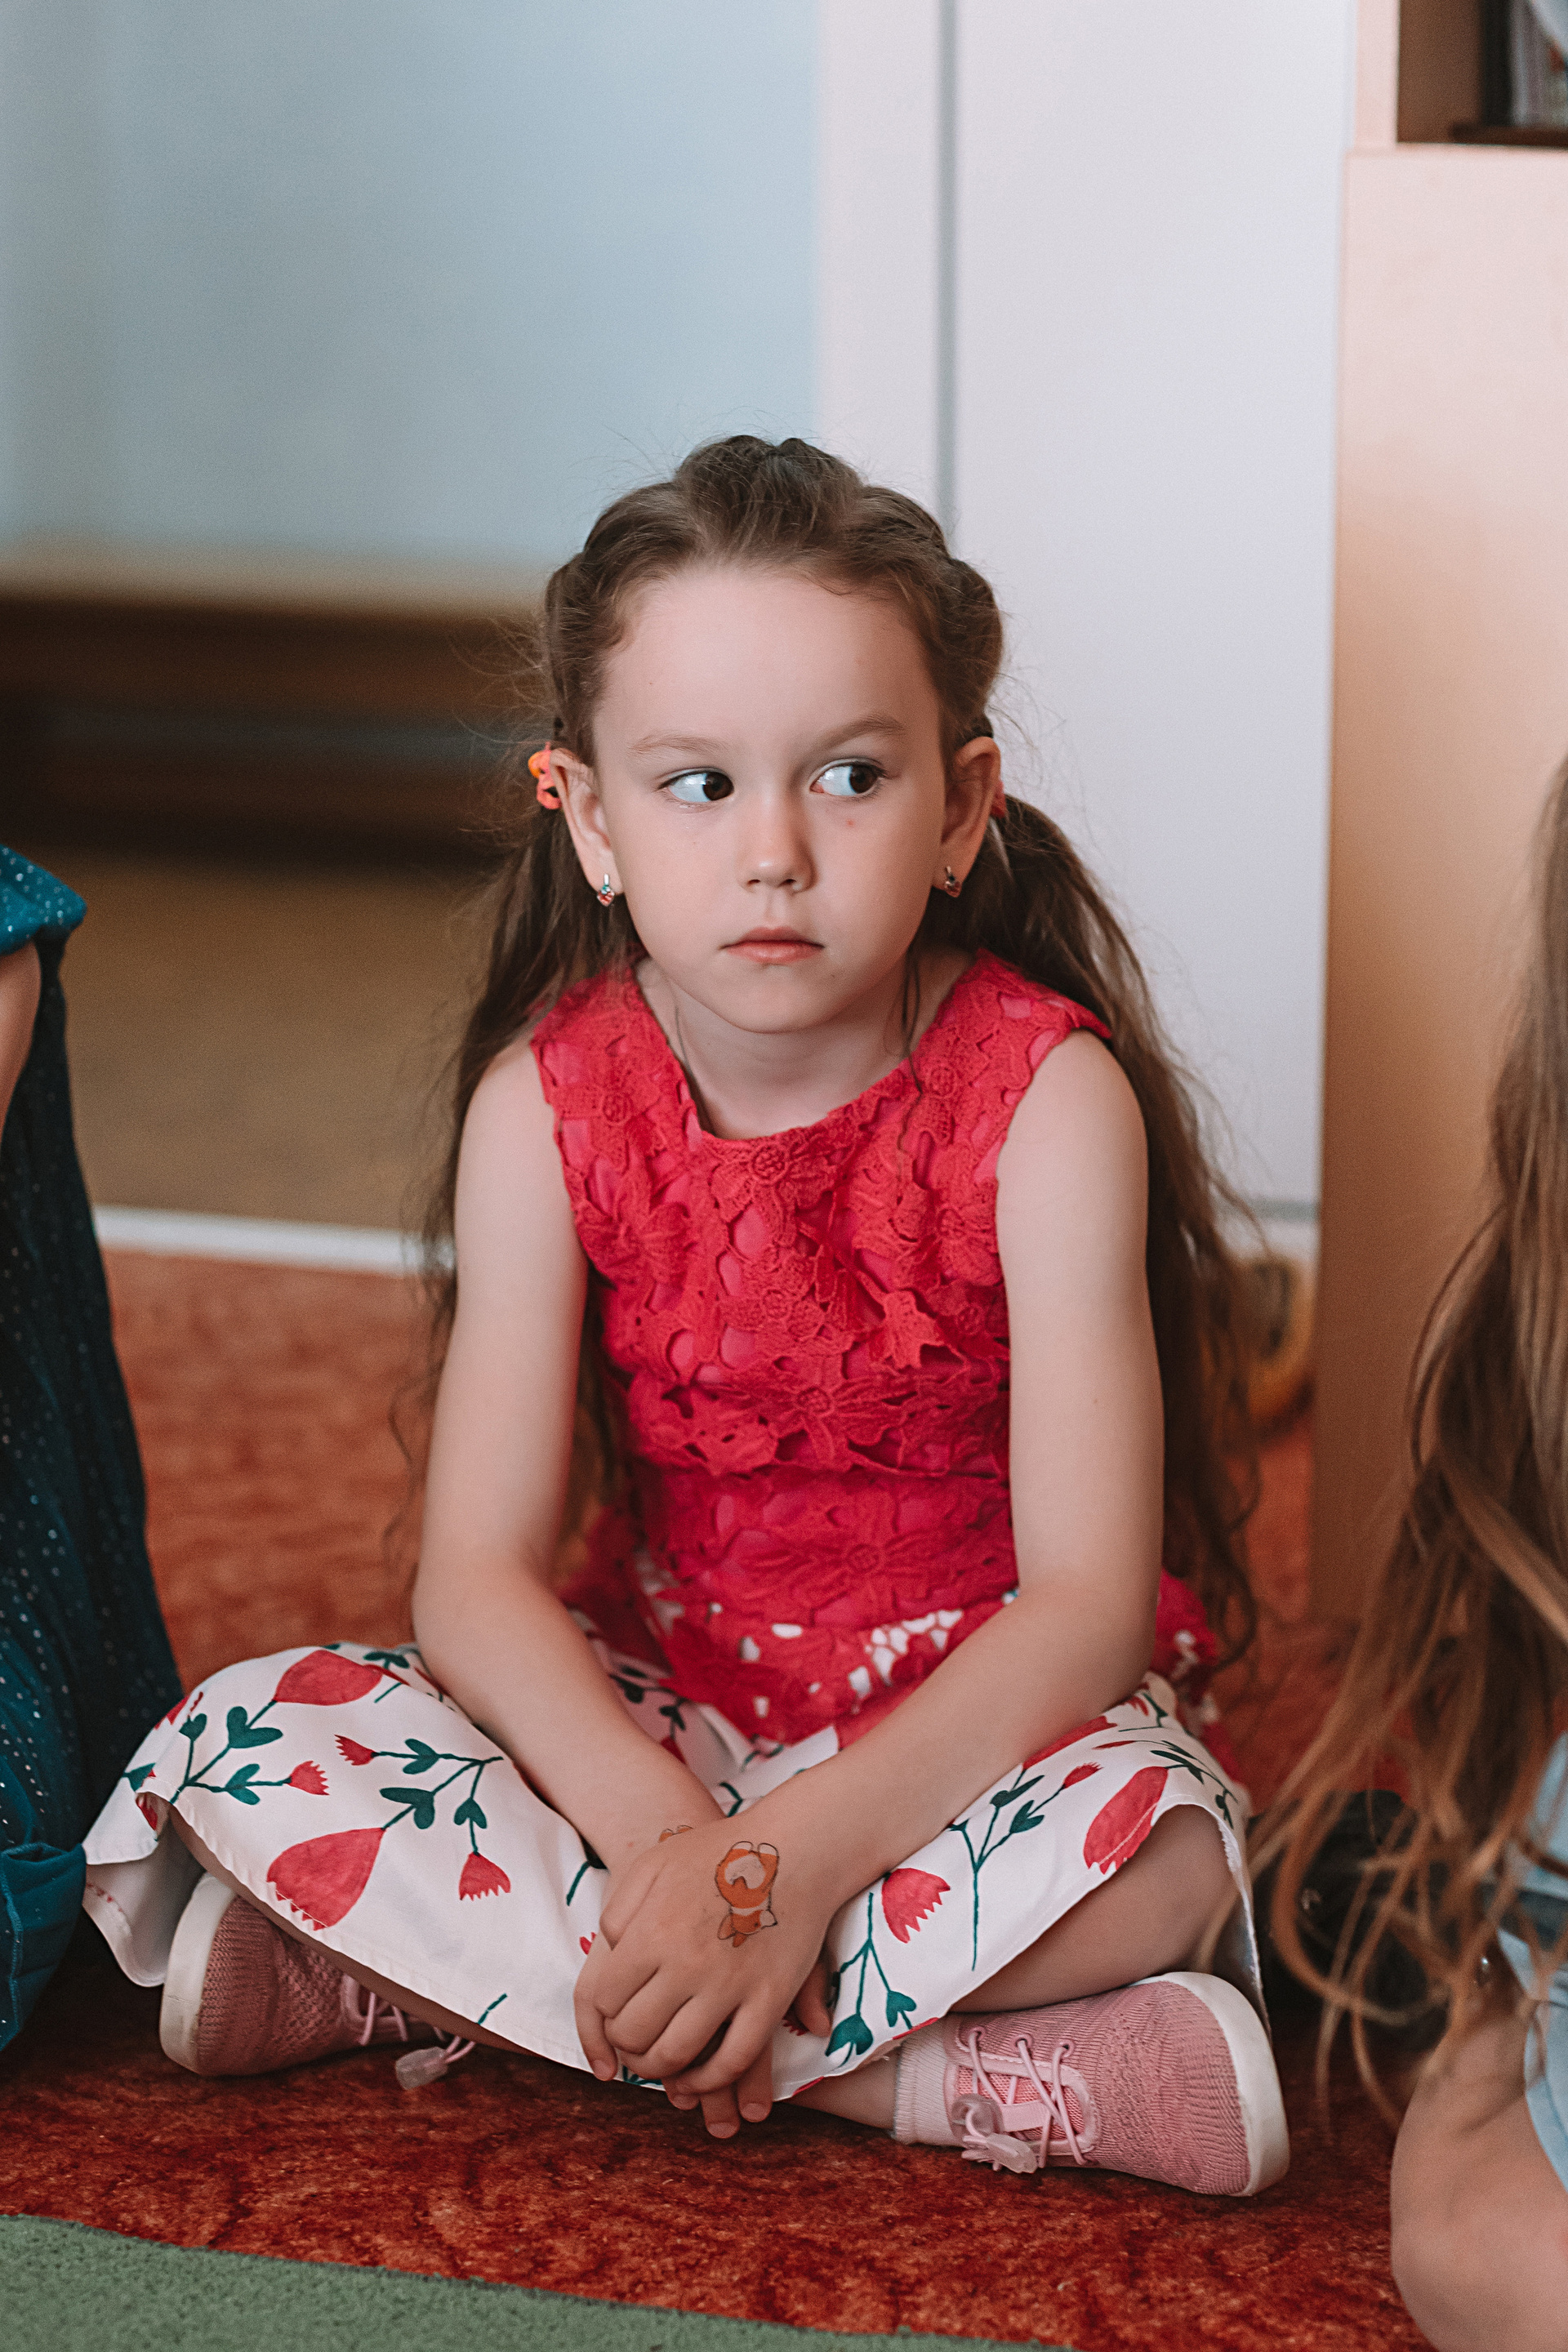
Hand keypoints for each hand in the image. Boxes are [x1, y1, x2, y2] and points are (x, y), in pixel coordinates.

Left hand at [573, 1818, 835, 2138]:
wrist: (795, 1849)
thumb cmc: (722, 1853)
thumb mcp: (656, 1863)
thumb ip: (621, 1908)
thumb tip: (609, 1951)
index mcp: (653, 1931)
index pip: (605, 1999)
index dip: (604, 2014)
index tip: (616, 2014)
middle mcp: (686, 1964)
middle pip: (634, 2032)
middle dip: (626, 2045)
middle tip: (634, 2042)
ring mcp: (730, 1986)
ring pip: (677, 2054)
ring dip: (660, 2068)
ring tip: (660, 2061)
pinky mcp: (770, 2000)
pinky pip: (733, 2060)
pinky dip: (709, 2080)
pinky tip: (699, 2078)